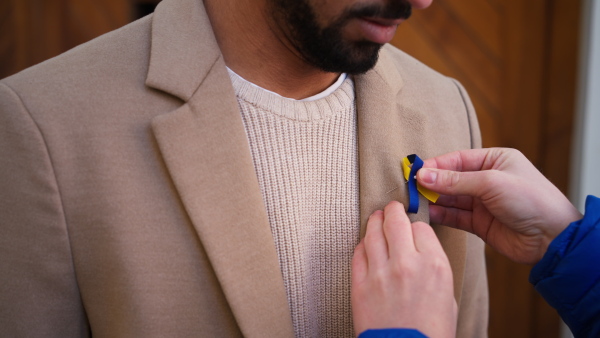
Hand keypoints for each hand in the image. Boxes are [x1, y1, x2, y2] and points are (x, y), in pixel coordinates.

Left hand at [352, 201, 456, 337]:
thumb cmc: (432, 332)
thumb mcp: (447, 297)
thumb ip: (433, 269)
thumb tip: (421, 253)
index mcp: (434, 265)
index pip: (421, 228)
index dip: (416, 227)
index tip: (413, 228)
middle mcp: (406, 263)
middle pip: (395, 221)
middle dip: (393, 211)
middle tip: (391, 208)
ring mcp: (380, 273)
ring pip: (373, 233)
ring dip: (375, 222)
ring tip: (376, 218)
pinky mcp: (360, 285)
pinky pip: (358, 253)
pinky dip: (362, 245)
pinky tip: (366, 244)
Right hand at [417, 148, 581, 263]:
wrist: (552, 238)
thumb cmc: (531, 200)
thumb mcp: (491, 183)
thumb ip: (455, 181)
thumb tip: (423, 175)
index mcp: (495, 160)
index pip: (457, 159)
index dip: (435, 165)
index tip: (414, 171)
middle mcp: (487, 179)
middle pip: (451, 178)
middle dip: (431, 183)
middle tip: (409, 187)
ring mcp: (483, 202)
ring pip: (450, 198)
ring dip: (433, 200)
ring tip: (413, 201)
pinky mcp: (479, 223)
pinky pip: (454, 216)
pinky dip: (440, 215)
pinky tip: (426, 214)